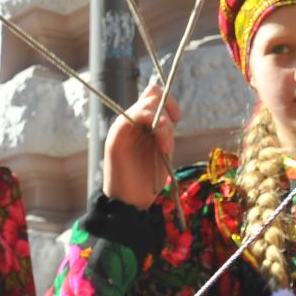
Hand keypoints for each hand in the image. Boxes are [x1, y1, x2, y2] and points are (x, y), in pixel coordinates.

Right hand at [101, 81, 180, 209]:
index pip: (154, 93)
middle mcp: (131, 120)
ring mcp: (123, 126)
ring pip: (147, 103)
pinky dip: (154, 125)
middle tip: (171, 134)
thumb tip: (172, 114)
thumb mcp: (162, 149)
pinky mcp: (117, 135)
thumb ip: (165, 131)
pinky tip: (161, 145)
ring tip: (164, 146)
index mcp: (141, 122)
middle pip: (152, 93)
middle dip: (168, 109)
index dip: (169, 101)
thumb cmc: (147, 179)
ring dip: (163, 122)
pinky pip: (135, 115)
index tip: (178, 118)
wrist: (130, 202)